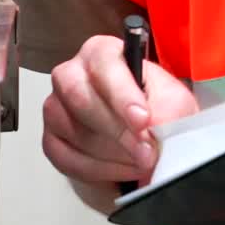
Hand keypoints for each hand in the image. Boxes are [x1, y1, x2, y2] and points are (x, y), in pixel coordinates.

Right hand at [43, 34, 197, 194]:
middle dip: (117, 130)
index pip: (104, 65)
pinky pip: (66, 159)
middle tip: (146, 153)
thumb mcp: (173, 102)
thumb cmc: (155, 110)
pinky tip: (122, 169)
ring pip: (72, 131)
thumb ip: (168, 108)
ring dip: (112, 154)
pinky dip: (98, 171)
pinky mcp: (51, 140)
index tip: (143, 121)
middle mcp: (71, 73)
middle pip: (80, 97)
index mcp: (101, 53)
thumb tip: (155, 125)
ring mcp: (56, 107)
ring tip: (141, 162)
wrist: (142, 142)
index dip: (122, 95)